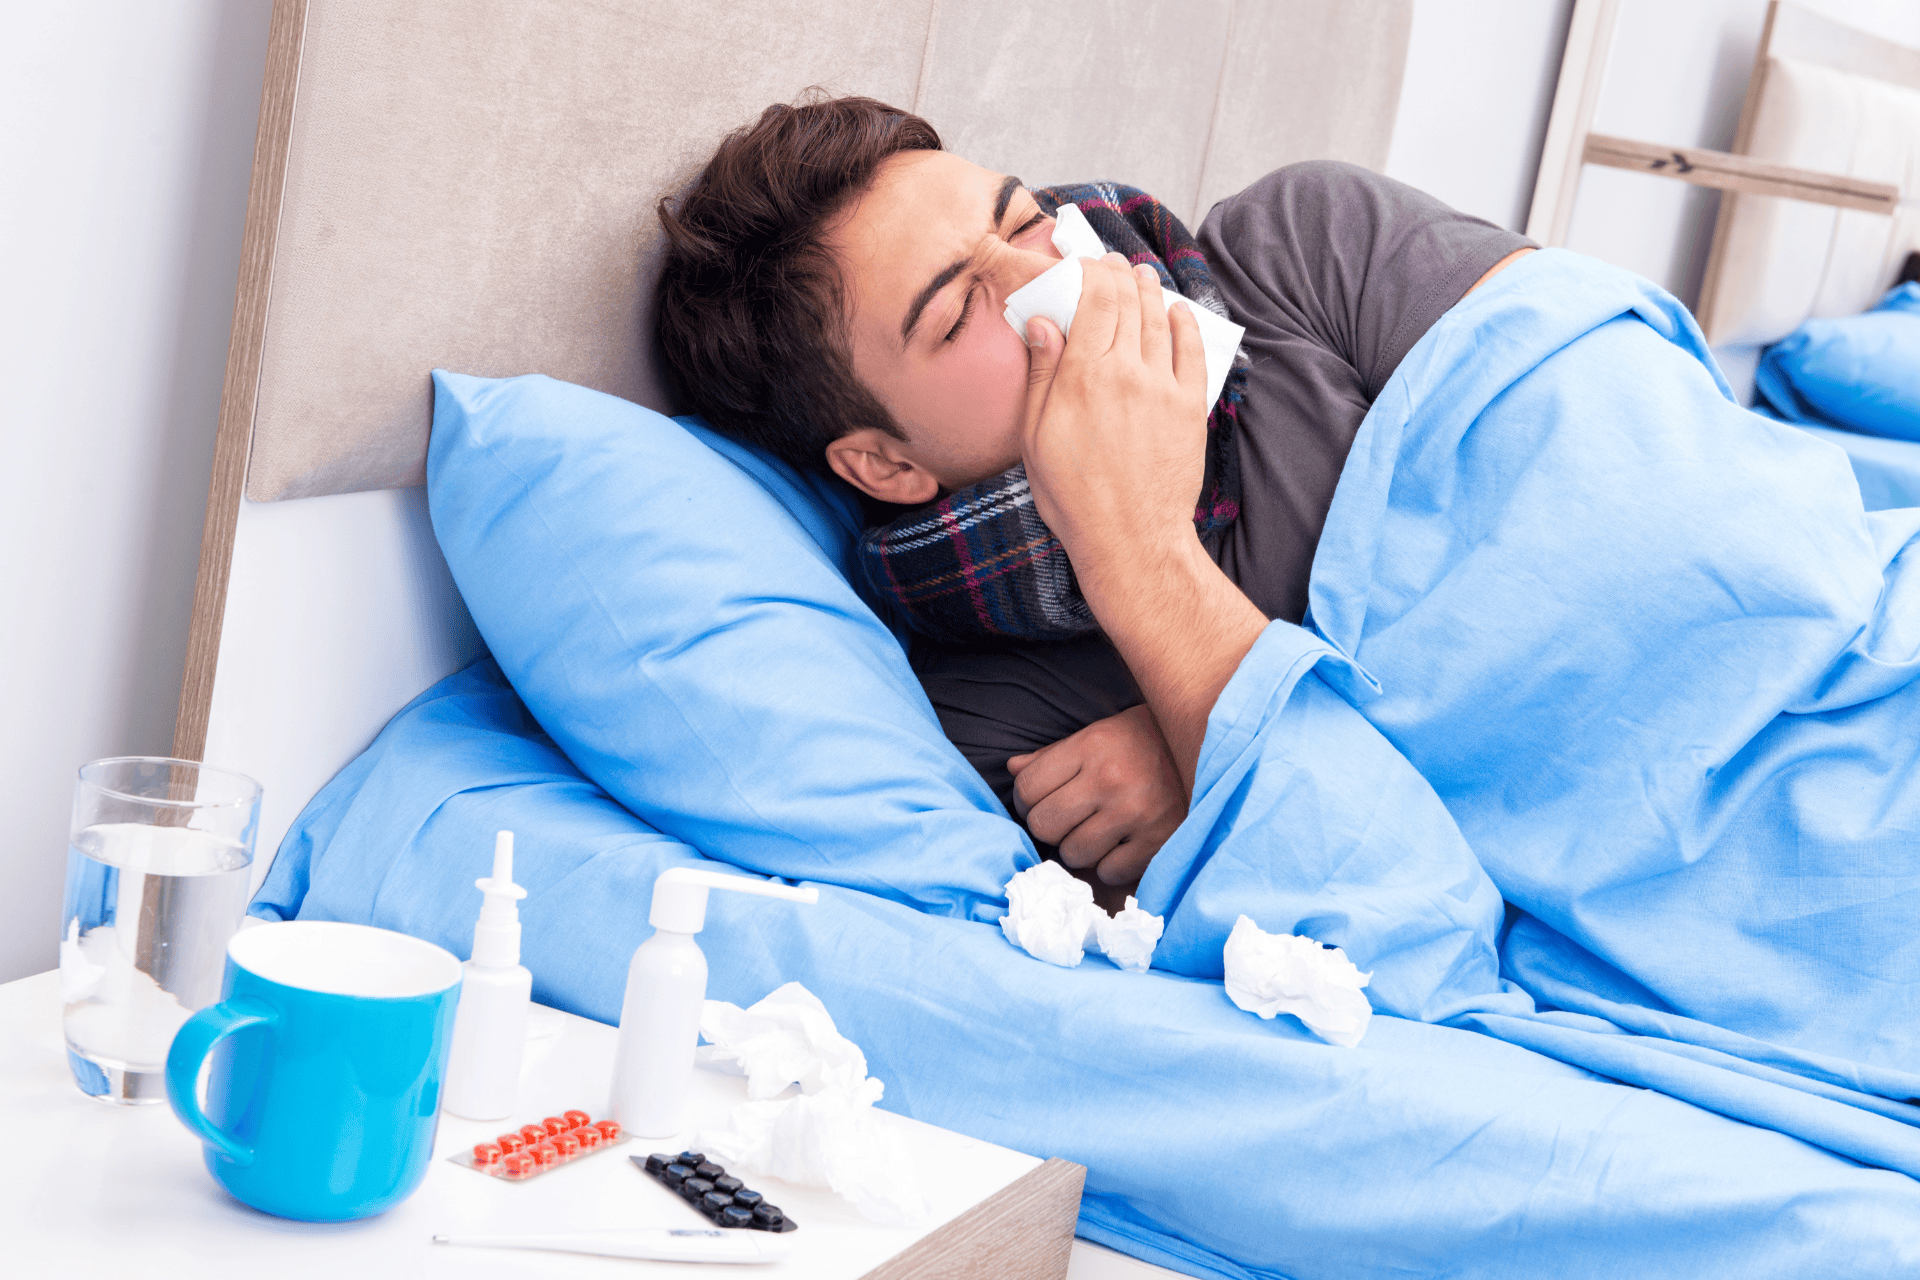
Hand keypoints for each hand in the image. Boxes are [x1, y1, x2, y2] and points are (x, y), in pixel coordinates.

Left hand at [1007, 704, 1185, 887]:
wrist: (1206, 747)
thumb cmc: (1140, 742)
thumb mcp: (1095, 736)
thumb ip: (1052, 755)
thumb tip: (1012, 768)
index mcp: (1091, 746)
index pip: (1027, 788)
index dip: (1027, 801)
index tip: (1043, 801)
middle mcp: (1112, 779)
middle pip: (1044, 825)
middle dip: (1049, 827)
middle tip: (1068, 819)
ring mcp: (1137, 812)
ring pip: (1073, 853)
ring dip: (1080, 848)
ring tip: (1098, 830)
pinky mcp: (1159, 840)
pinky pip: (1110, 871)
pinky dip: (1112, 863)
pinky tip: (1124, 843)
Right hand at [1017, 255, 1267, 792]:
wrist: (1131, 540)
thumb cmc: (1074, 498)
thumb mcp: (1036, 438)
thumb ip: (1041, 375)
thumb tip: (1042, 323)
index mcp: (1082, 376)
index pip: (1094, 300)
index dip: (1092, 273)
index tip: (1087, 264)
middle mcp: (1126, 371)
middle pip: (1128, 301)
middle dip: (1120, 276)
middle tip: (1113, 264)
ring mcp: (1164, 387)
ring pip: (1159, 319)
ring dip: (1150, 291)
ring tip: (1142, 278)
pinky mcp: (1192, 407)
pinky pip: (1192, 350)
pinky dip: (1184, 324)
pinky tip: (1176, 313)